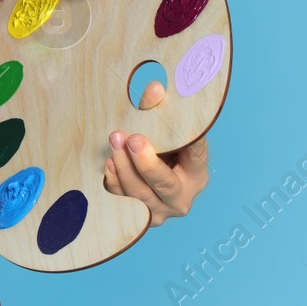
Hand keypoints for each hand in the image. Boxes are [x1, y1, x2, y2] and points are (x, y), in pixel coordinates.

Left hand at [102, 80, 210, 225]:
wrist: (147, 173)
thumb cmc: (161, 147)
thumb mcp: (166, 129)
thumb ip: (159, 110)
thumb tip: (154, 89)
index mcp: (196, 174)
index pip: (194, 155)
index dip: (181, 142)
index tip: (166, 127)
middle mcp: (180, 198)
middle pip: (164, 184)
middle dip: (146, 162)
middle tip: (132, 139)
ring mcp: (158, 211)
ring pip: (139, 194)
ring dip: (124, 167)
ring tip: (115, 140)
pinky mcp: (136, 216)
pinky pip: (123, 202)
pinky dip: (114, 182)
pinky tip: (109, 163)